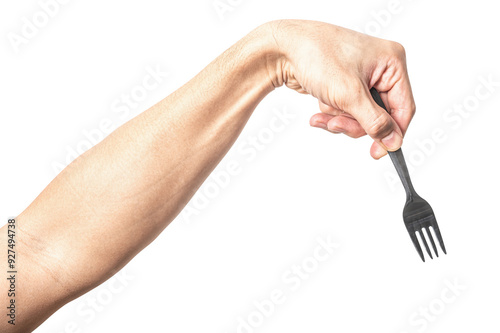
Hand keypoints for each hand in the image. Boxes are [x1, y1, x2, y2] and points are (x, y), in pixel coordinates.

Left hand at [267, 20, 415, 158]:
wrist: (282, 49)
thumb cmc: (316, 55)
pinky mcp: (345, 84)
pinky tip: (318, 108)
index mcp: (392, 62)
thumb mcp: (349, 94)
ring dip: (340, 119)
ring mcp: (362, 77)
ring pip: (361, 116)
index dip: (392, 133)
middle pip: (380, 115)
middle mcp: (380, 69)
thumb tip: (393, 140)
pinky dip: (332, 112)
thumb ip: (374, 121)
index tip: (379, 151)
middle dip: (355, 123)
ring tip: (324, 112)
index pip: (404, 107)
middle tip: (337, 123)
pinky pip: (346, 110)